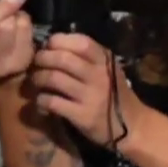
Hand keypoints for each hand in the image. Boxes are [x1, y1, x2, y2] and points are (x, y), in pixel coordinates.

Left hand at [28, 33, 148, 148]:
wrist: (132, 125)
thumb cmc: (115, 94)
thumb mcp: (109, 70)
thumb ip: (88, 57)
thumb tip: (55, 45)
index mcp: (105, 61)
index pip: (80, 42)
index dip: (58, 41)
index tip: (48, 46)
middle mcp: (99, 76)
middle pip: (62, 58)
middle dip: (42, 58)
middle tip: (36, 63)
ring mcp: (91, 96)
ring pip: (53, 78)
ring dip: (38, 78)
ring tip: (35, 81)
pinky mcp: (82, 116)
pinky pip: (53, 102)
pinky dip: (41, 100)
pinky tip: (41, 101)